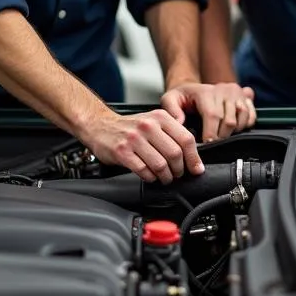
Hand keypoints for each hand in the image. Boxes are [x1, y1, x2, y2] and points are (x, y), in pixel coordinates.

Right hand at [83, 108, 203, 183]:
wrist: (99, 125)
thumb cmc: (129, 127)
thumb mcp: (153, 121)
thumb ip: (171, 133)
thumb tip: (192, 156)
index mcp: (160, 117)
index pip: (186, 138)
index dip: (194, 157)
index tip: (196, 169)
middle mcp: (148, 126)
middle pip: (175, 154)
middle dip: (179, 170)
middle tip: (177, 175)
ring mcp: (134, 139)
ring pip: (160, 165)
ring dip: (165, 176)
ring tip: (164, 178)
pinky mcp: (122, 152)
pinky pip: (144, 171)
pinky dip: (150, 177)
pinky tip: (149, 176)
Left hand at [161, 82, 256, 142]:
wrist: (195, 88)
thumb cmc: (183, 96)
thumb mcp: (170, 98)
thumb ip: (171, 109)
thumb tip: (179, 122)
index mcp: (206, 91)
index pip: (213, 115)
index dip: (211, 133)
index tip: (207, 144)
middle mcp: (224, 90)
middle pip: (229, 121)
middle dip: (221, 137)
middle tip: (212, 144)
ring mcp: (237, 94)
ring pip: (242, 119)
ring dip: (233, 132)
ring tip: (220, 135)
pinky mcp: (246, 98)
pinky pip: (252, 117)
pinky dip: (245, 126)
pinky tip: (233, 129)